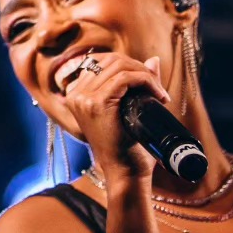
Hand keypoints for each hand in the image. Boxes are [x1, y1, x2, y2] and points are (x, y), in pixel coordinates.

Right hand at [63, 53, 170, 183]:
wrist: (125, 171)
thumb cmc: (127, 144)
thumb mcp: (128, 109)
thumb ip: (136, 82)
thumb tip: (153, 60)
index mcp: (76, 94)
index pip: (101, 60)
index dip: (128, 64)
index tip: (146, 81)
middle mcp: (75, 94)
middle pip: (111, 60)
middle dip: (138, 68)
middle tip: (156, 87)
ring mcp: (83, 99)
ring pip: (119, 66)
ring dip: (144, 74)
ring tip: (158, 92)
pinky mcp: (97, 104)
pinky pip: (125, 78)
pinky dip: (146, 81)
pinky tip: (158, 95)